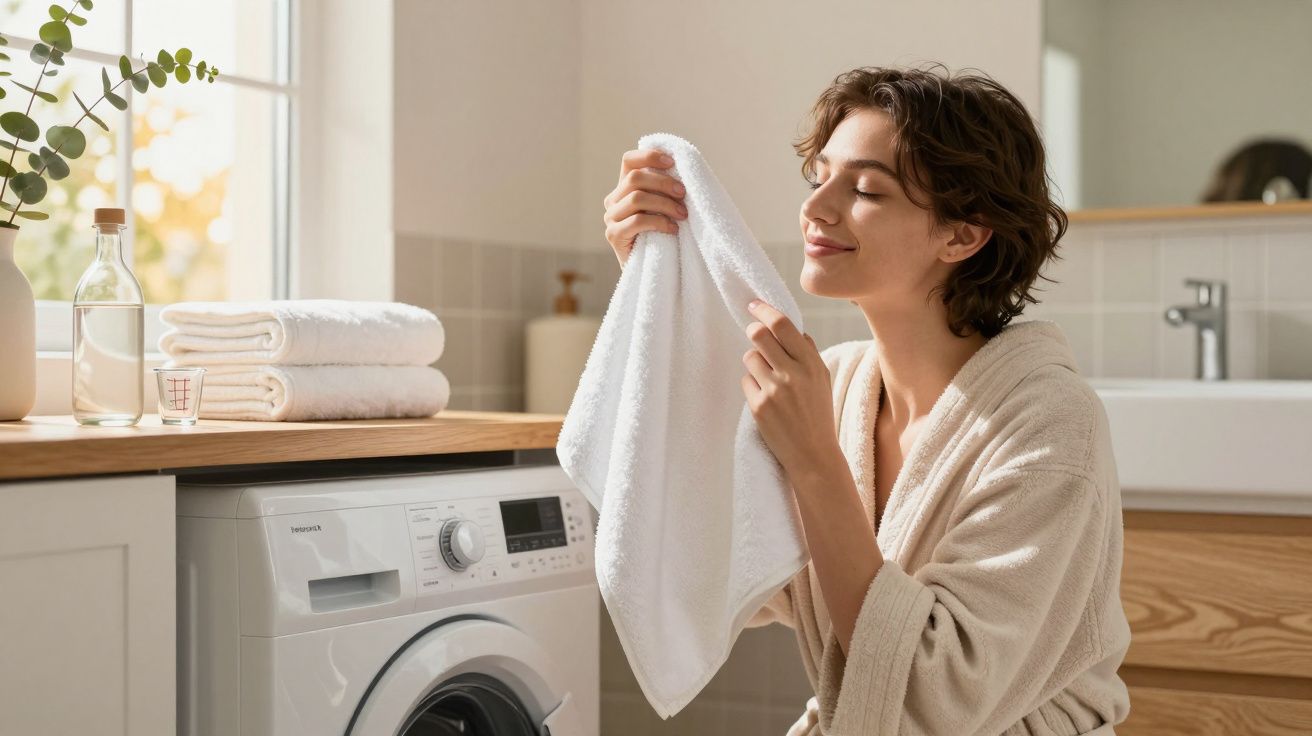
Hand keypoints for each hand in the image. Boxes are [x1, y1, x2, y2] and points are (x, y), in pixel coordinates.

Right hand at [601, 149, 687, 268]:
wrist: (653, 271)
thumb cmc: (664, 235)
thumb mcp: (664, 207)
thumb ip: (665, 189)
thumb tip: (683, 168)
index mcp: (624, 188)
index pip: (629, 161)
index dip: (649, 156)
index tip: (672, 162)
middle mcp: (613, 200)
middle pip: (635, 178)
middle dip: (664, 183)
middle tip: (684, 194)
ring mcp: (610, 218)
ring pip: (637, 198)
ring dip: (665, 204)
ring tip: (683, 215)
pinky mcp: (613, 235)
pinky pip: (637, 221)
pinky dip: (659, 222)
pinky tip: (673, 230)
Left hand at [740, 299, 838, 481]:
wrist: (813, 454)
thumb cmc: (817, 414)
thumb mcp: (822, 380)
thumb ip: (808, 353)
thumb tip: (793, 328)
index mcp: (812, 363)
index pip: (783, 325)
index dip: (765, 310)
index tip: (754, 304)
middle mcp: (794, 373)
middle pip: (759, 334)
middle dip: (753, 330)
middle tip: (754, 333)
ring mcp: (774, 390)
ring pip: (749, 357)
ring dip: (754, 362)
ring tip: (767, 378)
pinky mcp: (759, 406)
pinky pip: (746, 381)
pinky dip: (752, 385)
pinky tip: (766, 399)